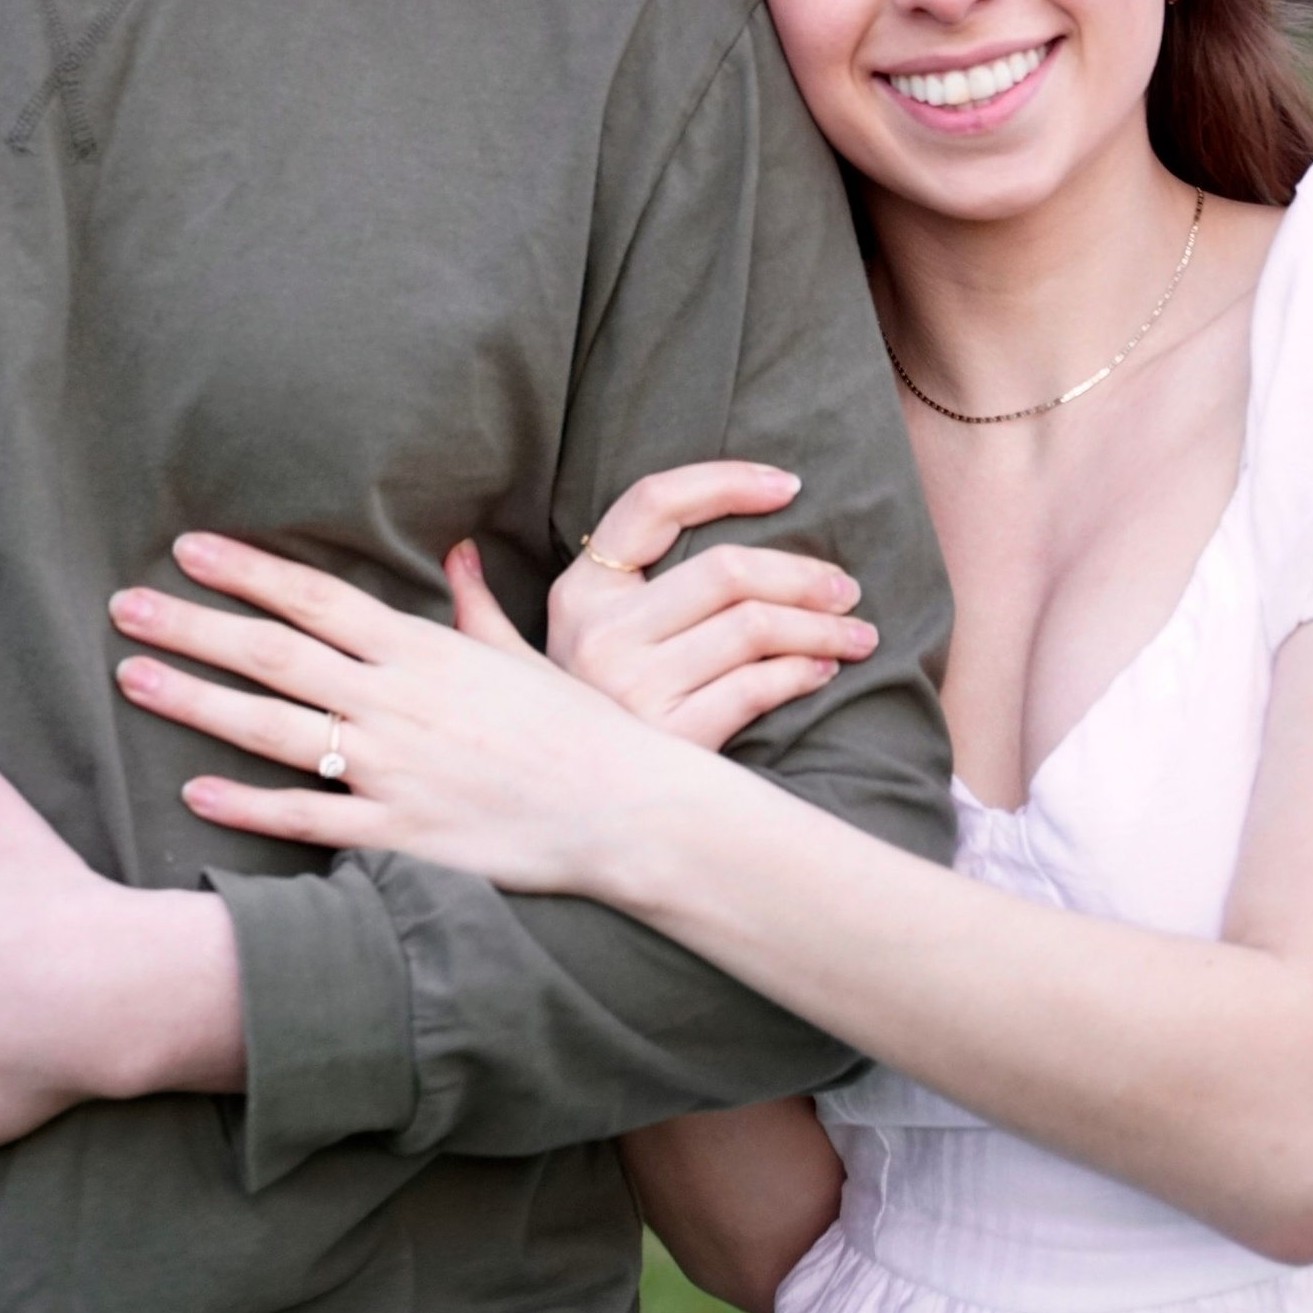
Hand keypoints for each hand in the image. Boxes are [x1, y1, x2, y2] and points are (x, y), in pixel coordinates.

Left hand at [113, 535, 726, 898]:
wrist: (628, 809)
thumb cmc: (579, 730)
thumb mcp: (523, 655)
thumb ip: (474, 608)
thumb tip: (454, 553)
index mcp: (423, 651)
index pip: (316, 599)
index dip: (247, 572)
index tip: (188, 548)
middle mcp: (396, 702)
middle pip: (274, 655)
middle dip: (194, 627)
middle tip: (123, 606)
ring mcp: (393, 769)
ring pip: (273, 729)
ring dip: (197, 702)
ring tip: (134, 677)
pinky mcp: (399, 836)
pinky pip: (308, 818)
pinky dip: (248, 806)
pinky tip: (195, 790)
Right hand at [474, 461, 876, 740]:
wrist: (559, 829)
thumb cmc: (545, 737)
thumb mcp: (503, 674)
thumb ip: (481, 614)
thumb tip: (456, 555)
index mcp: (576, 598)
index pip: (653, 503)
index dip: (726, 483)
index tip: (787, 483)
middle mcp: (601, 635)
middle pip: (726, 573)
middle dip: (802, 574)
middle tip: (846, 587)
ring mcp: (636, 689)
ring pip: (753, 630)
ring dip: (819, 628)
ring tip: (855, 632)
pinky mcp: (673, 739)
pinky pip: (755, 689)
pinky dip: (799, 676)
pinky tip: (821, 672)